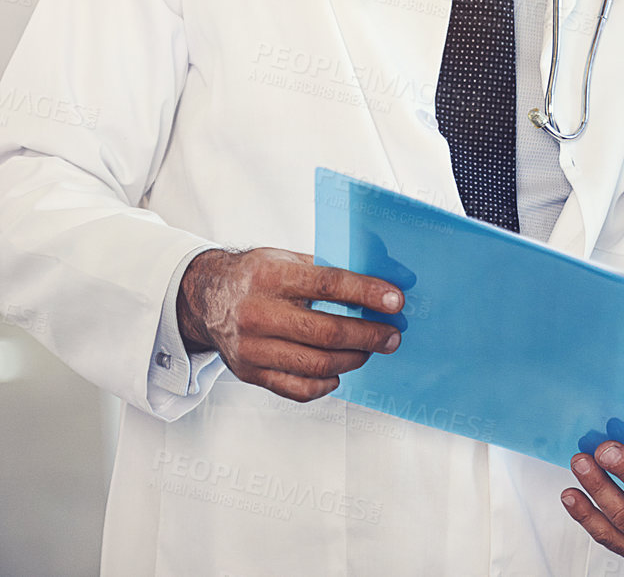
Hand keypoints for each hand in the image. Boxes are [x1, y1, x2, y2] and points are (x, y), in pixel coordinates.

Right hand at [176, 247, 403, 402]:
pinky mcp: (248, 373)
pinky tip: (338, 372)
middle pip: (326, 333)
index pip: (329, 285)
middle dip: (369, 336)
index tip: (396, 301)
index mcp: (270, 277)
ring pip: (316, 365)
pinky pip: (296, 389)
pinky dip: (325, 384)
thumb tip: (377, 286)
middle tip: (391, 335)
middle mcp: (258, 314)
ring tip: (369, 350)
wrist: (204, 298)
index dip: (367, 294)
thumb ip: (325, 271)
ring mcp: (251, 348)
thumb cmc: (255, 275)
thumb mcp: (285, 259)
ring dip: (353, 360)